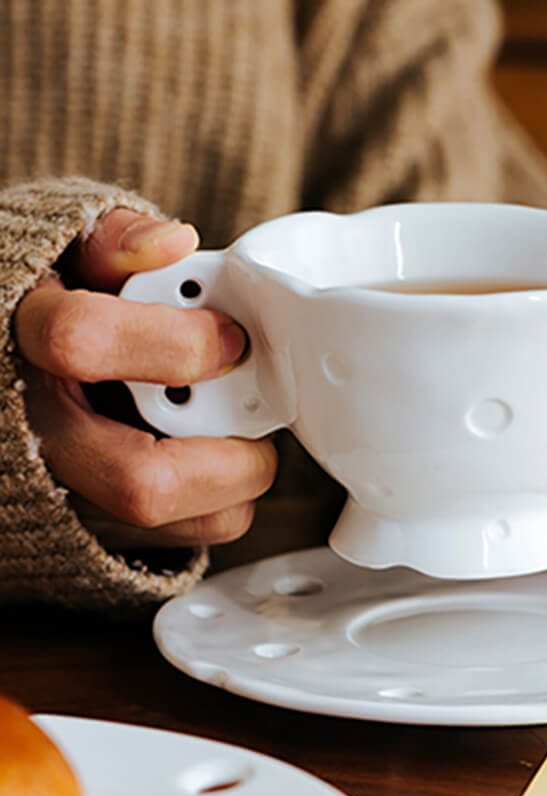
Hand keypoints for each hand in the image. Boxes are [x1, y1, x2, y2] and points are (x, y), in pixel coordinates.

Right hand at [15, 210, 276, 548]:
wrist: (27, 364)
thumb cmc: (64, 306)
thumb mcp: (74, 255)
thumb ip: (117, 243)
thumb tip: (171, 244)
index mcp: (29, 340)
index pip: (83, 342)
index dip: (176, 342)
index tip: (230, 338)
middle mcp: (44, 429)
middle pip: (138, 480)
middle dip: (230, 453)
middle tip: (255, 409)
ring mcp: (72, 485)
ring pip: (169, 520)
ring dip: (236, 480)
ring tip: (241, 432)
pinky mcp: (103, 520)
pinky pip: (184, 537)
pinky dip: (225, 502)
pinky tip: (221, 454)